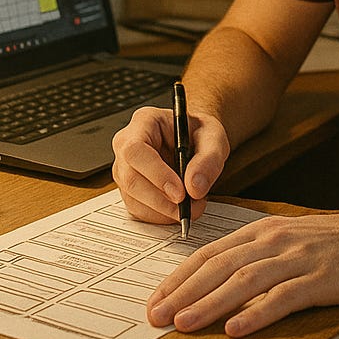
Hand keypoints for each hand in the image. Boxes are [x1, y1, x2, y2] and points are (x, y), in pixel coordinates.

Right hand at [112, 105, 229, 225]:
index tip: (180, 193)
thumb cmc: (199, 133)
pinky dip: (161, 216)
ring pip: (133, 198)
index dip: (155, 174)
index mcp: (144, 122)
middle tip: (189, 207)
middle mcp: (126, 144)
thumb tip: (195, 188)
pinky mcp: (130, 190)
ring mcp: (124, 169)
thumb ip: (209, 159)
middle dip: (161, 200)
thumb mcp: (214, 137)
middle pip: (130, 178)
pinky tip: (179, 209)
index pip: (136, 149)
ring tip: (191, 207)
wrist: (196, 141)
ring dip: (163, 211)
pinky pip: (138, 210)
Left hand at [146, 208, 338, 336]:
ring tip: (185, 324)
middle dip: (184, 292)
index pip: (211, 253)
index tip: (155, 300)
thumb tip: (215, 283)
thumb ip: (254, 257)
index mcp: (262, 231)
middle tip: (157, 317)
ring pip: (245, 280)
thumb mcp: (288, 240)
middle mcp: (275, 241)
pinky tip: (237, 328)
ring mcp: (298, 258)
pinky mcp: (320, 279)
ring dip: (211, 303)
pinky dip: (257, 313)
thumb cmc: (334, 243)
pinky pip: (283, 296)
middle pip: (220, 266)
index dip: (180, 277)